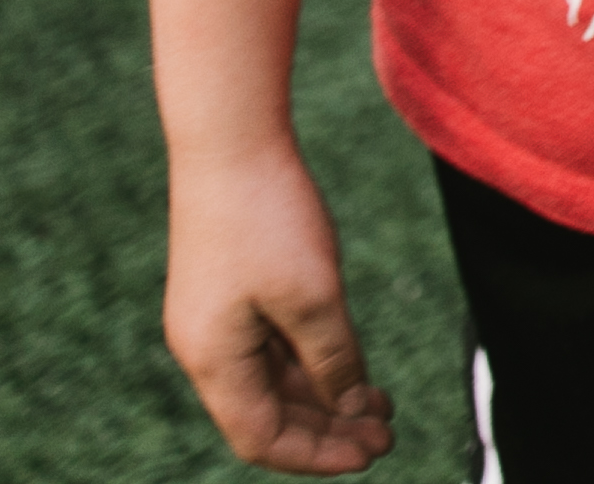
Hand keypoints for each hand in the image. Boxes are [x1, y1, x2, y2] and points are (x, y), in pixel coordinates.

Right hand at [162, 146, 390, 473]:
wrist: (231, 142)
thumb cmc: (267, 217)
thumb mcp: (313, 297)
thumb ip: (333, 360)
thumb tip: (350, 408)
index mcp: (214, 361)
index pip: (260, 438)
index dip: (316, 456)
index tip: (370, 455)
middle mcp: (207, 349)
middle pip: (267, 415)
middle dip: (327, 429)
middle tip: (385, 434)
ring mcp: (216, 320)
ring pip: (273, 381)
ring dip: (325, 395)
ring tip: (379, 403)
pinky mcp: (231, 292)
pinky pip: (272, 347)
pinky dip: (312, 361)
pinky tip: (351, 364)